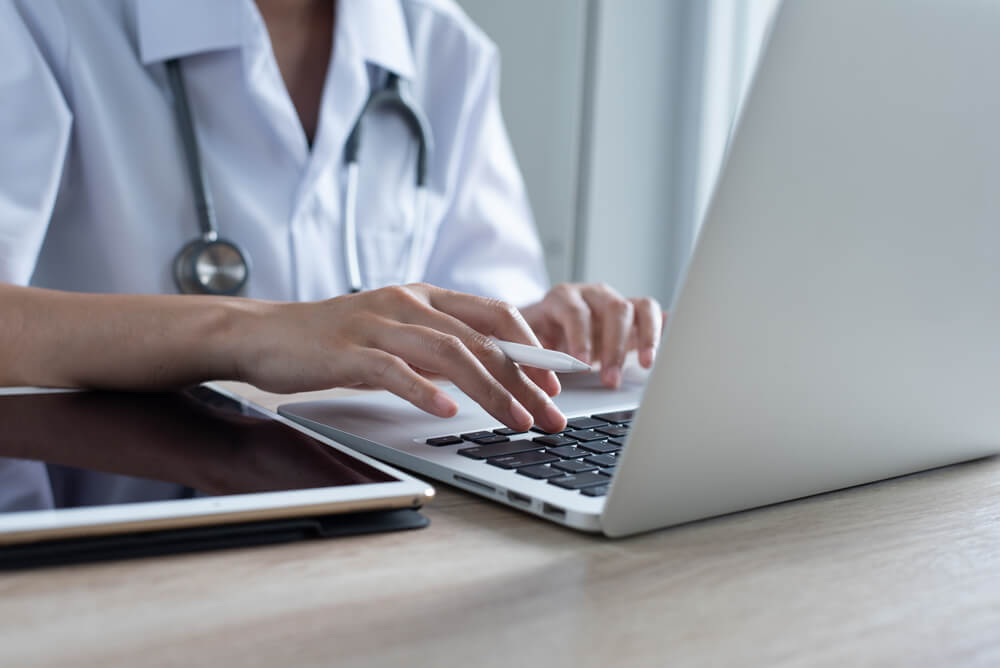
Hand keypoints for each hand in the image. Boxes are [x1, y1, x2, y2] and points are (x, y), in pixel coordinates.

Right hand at [234, 284, 565, 431]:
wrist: (264, 334)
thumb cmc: (333, 340)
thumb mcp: (395, 335)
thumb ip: (436, 348)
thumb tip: (486, 373)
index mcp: (425, 297)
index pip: (493, 315)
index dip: (531, 347)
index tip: (556, 382)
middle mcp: (408, 304)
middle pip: (480, 339)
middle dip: (523, 380)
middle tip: (552, 414)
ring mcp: (378, 325)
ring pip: (448, 353)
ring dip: (489, 390)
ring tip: (517, 420)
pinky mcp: (349, 351)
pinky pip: (394, 371)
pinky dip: (425, 391)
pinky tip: (448, 411)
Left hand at [520, 283, 663, 387]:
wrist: (550, 326)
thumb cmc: (538, 337)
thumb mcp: (527, 343)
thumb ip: (529, 354)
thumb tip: (530, 373)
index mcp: (563, 298)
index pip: (576, 311)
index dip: (580, 337)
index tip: (582, 364)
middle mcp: (593, 295)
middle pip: (614, 308)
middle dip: (614, 346)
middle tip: (610, 379)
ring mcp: (617, 302)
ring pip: (640, 308)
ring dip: (645, 338)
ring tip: (645, 365)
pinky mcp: (635, 315)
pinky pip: (656, 314)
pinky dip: (666, 328)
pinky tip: (672, 345)